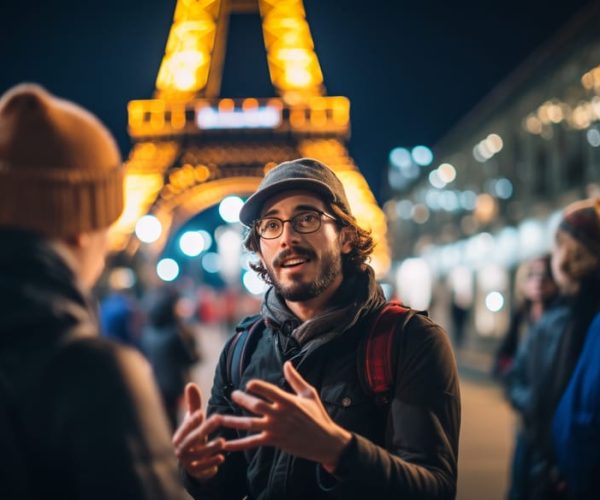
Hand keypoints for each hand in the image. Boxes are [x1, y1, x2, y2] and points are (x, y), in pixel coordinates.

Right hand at [172, 383, 224, 480]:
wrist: (193, 460)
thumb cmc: (194, 433)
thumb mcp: (194, 419)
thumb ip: (193, 404)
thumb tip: (190, 384)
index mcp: (179, 437)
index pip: (184, 429)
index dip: (191, 422)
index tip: (201, 413)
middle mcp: (181, 450)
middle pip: (191, 441)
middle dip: (204, 430)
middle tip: (217, 419)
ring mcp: (188, 462)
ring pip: (198, 456)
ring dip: (210, 448)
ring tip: (223, 441)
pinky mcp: (196, 472)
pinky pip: (203, 469)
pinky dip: (212, 463)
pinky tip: (222, 458)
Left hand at [218, 361, 351, 470]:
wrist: (325, 442)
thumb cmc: (318, 416)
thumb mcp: (309, 394)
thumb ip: (295, 379)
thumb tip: (286, 363)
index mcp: (288, 401)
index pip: (269, 391)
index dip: (257, 386)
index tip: (248, 384)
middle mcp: (280, 415)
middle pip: (256, 406)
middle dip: (242, 400)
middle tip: (233, 395)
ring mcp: (276, 429)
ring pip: (250, 424)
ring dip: (232, 421)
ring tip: (218, 417)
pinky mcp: (274, 441)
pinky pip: (253, 443)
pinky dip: (238, 444)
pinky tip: (226, 444)